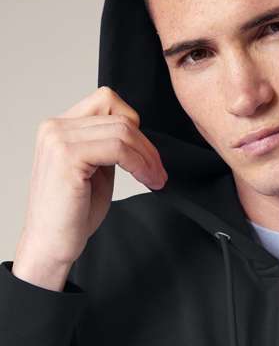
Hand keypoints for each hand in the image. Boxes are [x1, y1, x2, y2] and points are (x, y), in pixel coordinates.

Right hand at [13, 86, 167, 277]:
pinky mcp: (68, 156)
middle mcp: (55, 127)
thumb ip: (108, 145)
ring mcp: (59, 139)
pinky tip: (146, 180)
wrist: (52, 244)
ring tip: (155, 179)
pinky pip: (118, 148)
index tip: (147, 155)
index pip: (107, 101)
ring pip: (123, 131)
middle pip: (120, 117)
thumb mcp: (96, 169)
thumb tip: (136, 131)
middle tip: (159, 172)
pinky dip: (140, 164)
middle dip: (147, 146)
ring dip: (147, 157)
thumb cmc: (73, 212)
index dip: (134, 125)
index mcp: (60, 127)